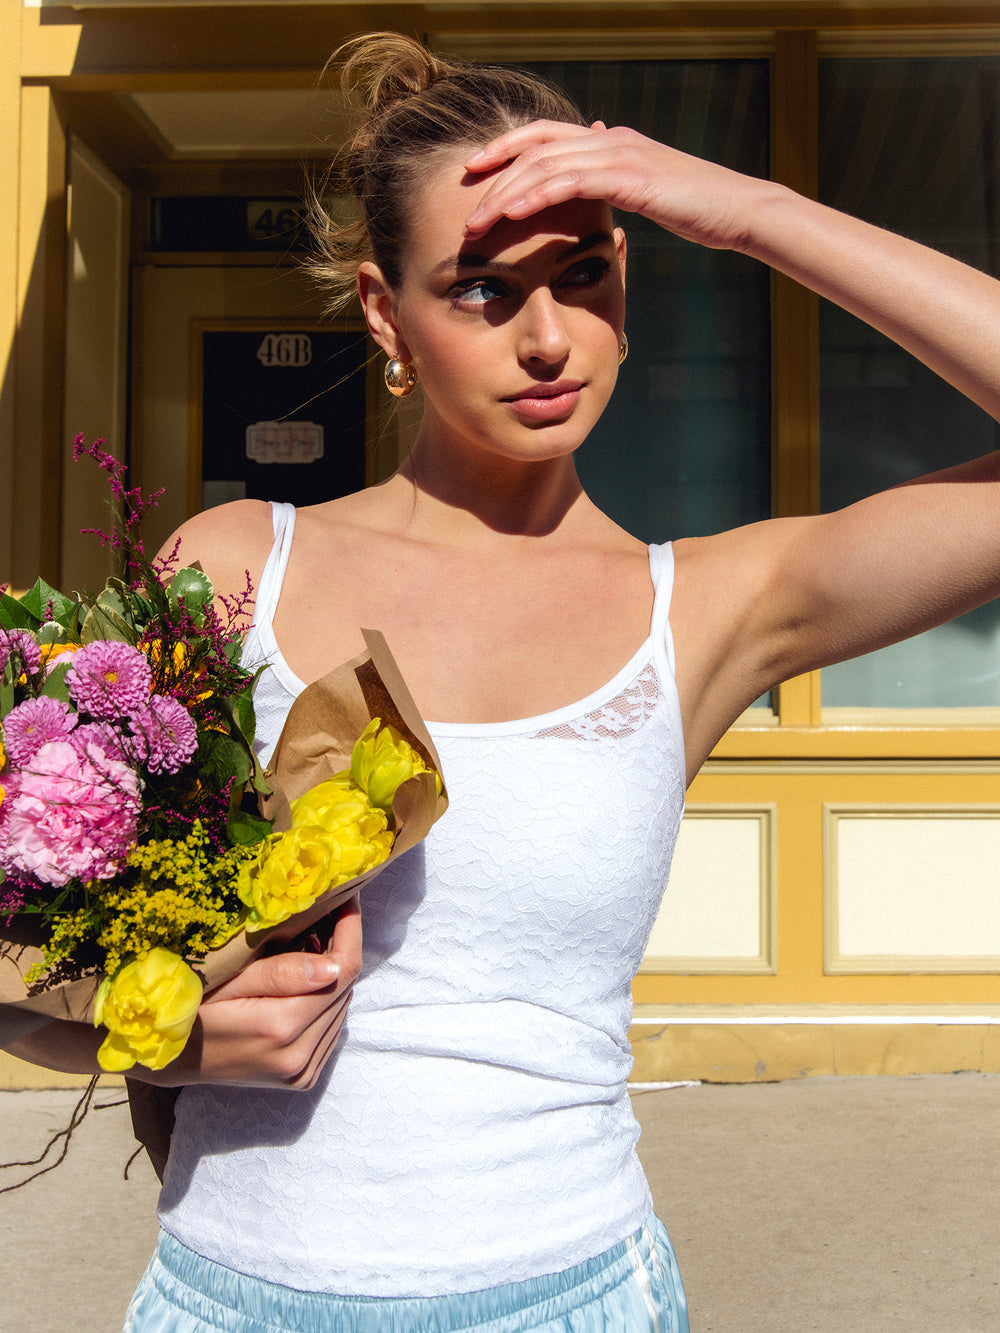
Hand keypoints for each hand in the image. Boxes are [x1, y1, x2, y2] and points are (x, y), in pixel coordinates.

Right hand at [136, 896, 362, 1090]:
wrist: (170, 1059)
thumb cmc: (192, 1008)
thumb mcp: (229, 979)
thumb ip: (281, 973)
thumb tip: (335, 965)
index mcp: (281, 1026)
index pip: (342, 972)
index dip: (350, 932)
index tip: (347, 899)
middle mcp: (299, 1056)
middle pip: (346, 990)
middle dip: (342, 949)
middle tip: (329, 916)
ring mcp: (302, 1072)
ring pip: (342, 1009)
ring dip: (335, 977)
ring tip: (318, 944)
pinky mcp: (302, 1079)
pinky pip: (331, 1030)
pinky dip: (326, 1002)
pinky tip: (308, 982)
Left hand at [463, 119, 772, 251]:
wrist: (740, 210)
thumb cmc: (699, 208)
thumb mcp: (649, 191)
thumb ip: (616, 181)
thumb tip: (593, 175)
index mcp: (609, 142)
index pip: (544, 138)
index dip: (505, 151)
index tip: (473, 175)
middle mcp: (608, 139)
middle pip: (534, 147)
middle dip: (492, 174)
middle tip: (462, 203)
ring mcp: (618, 154)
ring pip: (544, 165)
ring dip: (504, 194)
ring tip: (476, 222)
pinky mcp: (629, 176)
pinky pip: (569, 181)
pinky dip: (535, 196)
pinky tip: (512, 215)